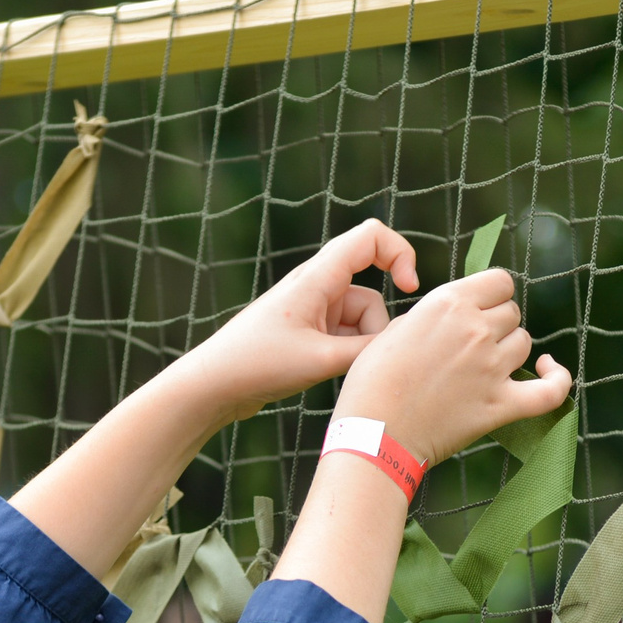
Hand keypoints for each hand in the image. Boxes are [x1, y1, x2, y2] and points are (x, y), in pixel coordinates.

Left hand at [174, 219, 421, 423]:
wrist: (213, 385)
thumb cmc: (258, 365)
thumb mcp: (322, 361)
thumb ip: (368, 351)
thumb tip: (403, 344)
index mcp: (317, 277)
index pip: (371, 236)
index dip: (400, 253)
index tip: (409, 288)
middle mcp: (316, 287)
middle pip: (370, 293)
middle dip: (376, 326)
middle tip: (357, 359)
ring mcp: (312, 311)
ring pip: (359, 321)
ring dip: (359, 346)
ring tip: (332, 372)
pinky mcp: (308, 333)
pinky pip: (344, 337)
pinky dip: (347, 354)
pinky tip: (328, 376)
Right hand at [334, 268, 569, 465]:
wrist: (374, 434)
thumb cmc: (372, 385)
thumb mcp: (394, 330)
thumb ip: (431, 317)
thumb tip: (451, 320)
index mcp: (448, 303)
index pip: (500, 281)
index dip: (492, 296)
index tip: (480, 310)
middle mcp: (475, 329)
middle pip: (511, 313)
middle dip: (496, 325)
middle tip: (471, 347)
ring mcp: (492, 367)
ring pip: (524, 343)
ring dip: (510, 351)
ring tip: (487, 367)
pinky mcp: (501, 404)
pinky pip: (550, 390)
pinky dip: (558, 380)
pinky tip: (550, 371)